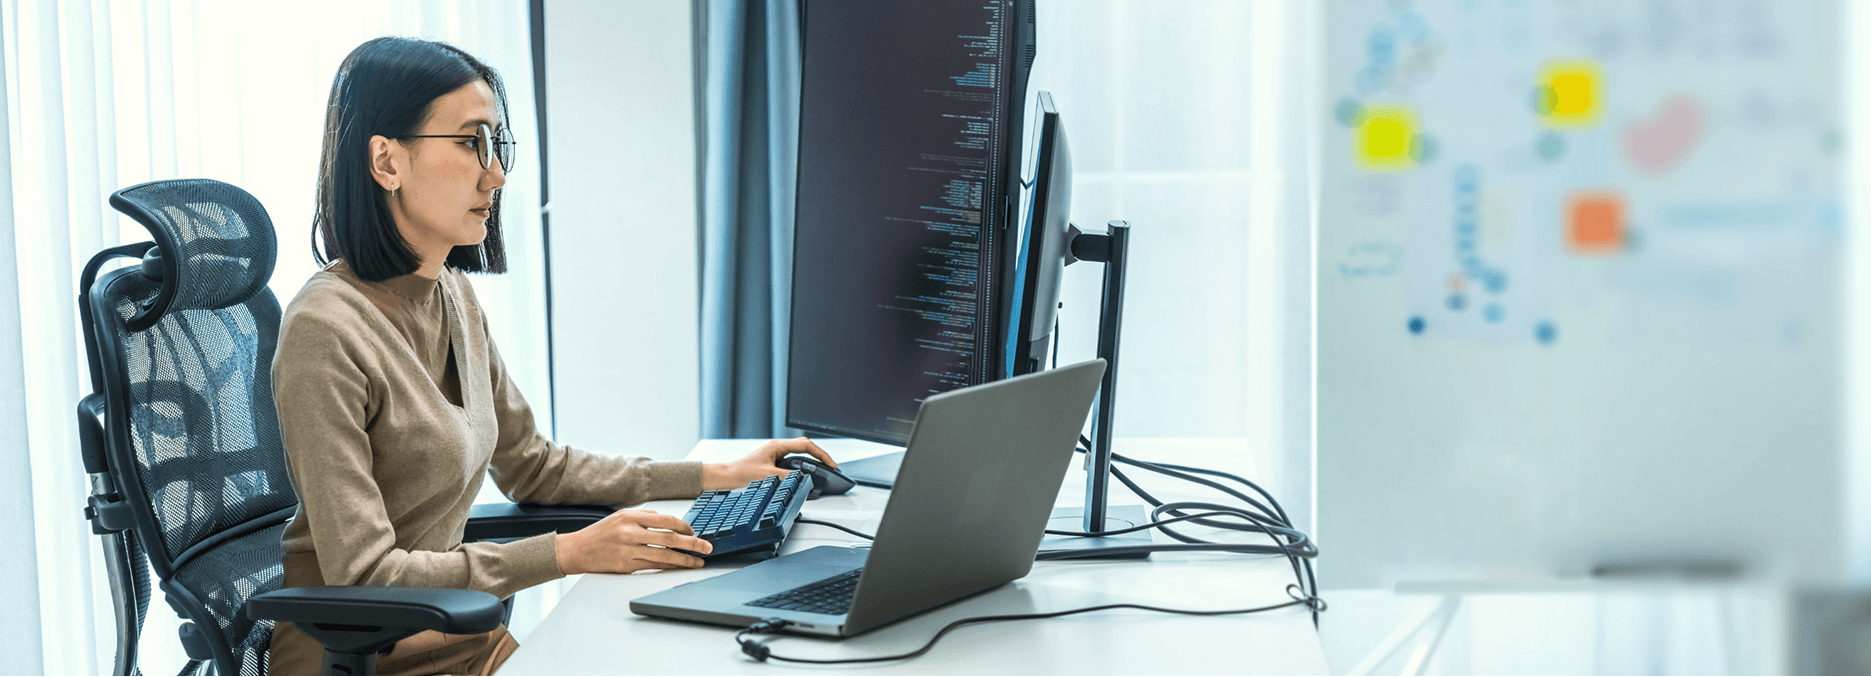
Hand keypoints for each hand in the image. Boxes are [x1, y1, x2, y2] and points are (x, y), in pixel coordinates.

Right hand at [554, 510, 710, 574]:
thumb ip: (643, 516)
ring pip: (664, 555)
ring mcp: (628, 550)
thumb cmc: (599, 534)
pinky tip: (680, 567)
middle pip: (670, 537)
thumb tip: (668, 521)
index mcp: (630, 516)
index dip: (684, 526)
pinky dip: (669, 567)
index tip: (694, 531)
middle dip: (692, 543)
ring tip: (698, 561)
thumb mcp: (619, 517)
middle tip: (707, 547)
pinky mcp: (626, 565)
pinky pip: (653, 566)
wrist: (576, 550)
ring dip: (685, 559)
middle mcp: (630, 531)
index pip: (665, 519)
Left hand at [703, 437, 836, 490]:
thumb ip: (788, 477)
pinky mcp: (773, 465)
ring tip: (821, 473)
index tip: (831, 464)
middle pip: (805, 449)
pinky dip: (801, 472)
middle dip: (820, 458)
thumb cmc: (739, 474)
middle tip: (831, 468)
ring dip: (810, 465)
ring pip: (799, 457)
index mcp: (777, 446)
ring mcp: (775, 456)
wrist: (724, 480)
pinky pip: (792, 466)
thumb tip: (804, 480)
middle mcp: (777, 449)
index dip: (821, 455)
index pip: (806, 446)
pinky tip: (804, 480)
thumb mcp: (768, 476)